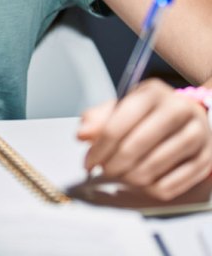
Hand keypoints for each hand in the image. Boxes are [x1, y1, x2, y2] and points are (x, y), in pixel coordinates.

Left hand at [77, 78, 211, 199]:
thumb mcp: (125, 105)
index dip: (99, 147)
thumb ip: (100, 118)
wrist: (192, 114)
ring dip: (130, 178)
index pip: (118, 124)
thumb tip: (82, 134)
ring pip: (152, 168)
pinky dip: (151, 189)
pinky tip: (142, 182)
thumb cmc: (153, 112)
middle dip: (113, 165)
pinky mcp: (205, 159)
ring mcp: (196, 135)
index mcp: (152, 92)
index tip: (88, 161)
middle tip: (104, 170)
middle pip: (134, 147)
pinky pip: (171, 186)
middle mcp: (177, 109)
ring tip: (122, 175)